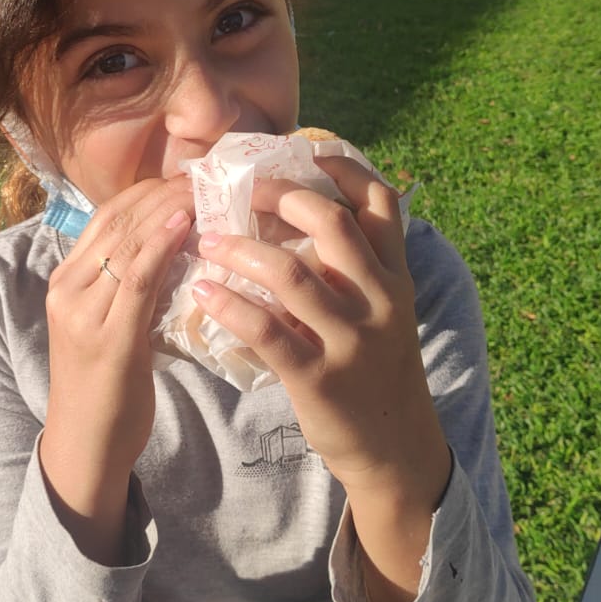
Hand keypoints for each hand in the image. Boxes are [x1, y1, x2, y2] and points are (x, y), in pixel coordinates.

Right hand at [40, 175, 193, 561]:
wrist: (86, 445)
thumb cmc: (106, 389)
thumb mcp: (113, 325)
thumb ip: (133, 287)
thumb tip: (176, 250)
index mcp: (65, 281)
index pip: (107, 217)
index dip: (148, 191)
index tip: (188, 176)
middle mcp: (67, 288)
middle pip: (117, 220)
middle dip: (163, 191)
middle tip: (206, 172)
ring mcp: (83, 311)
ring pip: (127, 241)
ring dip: (168, 208)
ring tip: (205, 187)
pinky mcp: (107, 337)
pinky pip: (137, 277)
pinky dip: (161, 244)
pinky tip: (186, 223)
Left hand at [193, 156, 449, 505]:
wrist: (395, 448)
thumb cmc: (377, 369)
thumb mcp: (386, 312)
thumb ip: (360, 269)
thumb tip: (309, 212)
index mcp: (396, 278)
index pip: (382, 204)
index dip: (345, 170)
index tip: (305, 153)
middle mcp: (379, 301)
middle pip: (331, 224)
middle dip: (278, 197)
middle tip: (238, 193)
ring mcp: (350, 340)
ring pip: (290, 274)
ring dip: (240, 249)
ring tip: (207, 241)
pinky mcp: (319, 378)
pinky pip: (267, 330)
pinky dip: (230, 305)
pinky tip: (204, 291)